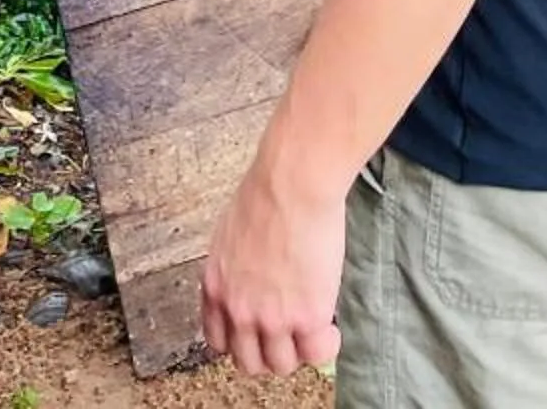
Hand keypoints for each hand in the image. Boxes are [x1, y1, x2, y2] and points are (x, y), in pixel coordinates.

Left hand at [200, 147, 344, 377]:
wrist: (293, 181)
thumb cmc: (267, 190)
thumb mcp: (231, 234)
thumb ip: (236, 267)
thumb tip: (252, 276)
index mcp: (216, 286)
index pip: (218, 340)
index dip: (241, 341)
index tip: (257, 334)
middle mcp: (238, 310)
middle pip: (248, 361)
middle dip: (269, 351)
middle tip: (288, 334)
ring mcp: (271, 318)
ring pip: (281, 365)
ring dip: (298, 351)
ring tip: (312, 330)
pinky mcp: (306, 317)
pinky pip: (316, 354)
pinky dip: (325, 347)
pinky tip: (330, 330)